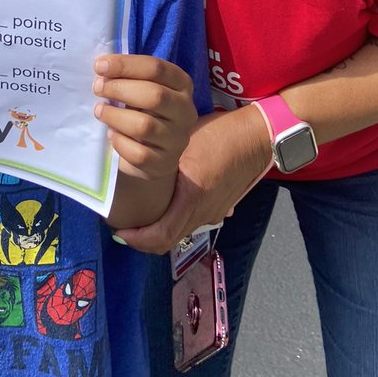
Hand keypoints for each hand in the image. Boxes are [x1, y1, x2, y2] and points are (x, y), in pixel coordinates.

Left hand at [93, 53, 196, 180]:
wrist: (154, 150)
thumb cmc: (143, 109)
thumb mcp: (141, 87)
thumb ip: (128, 76)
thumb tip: (102, 67)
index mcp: (182, 84)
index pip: (156, 68)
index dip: (126, 65)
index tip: (99, 66)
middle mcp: (186, 110)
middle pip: (155, 95)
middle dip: (119, 89)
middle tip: (97, 88)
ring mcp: (178, 139)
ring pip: (145, 126)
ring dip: (115, 116)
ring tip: (99, 111)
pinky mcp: (165, 163)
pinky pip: (139, 154)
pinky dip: (120, 143)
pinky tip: (111, 135)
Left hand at [113, 106, 272, 252]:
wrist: (258, 138)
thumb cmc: (221, 135)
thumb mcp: (185, 143)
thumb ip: (163, 159)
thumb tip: (133, 160)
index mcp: (193, 199)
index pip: (162, 236)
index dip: (137, 239)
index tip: (119, 231)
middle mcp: (205, 213)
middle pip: (169, 240)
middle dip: (143, 238)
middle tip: (123, 226)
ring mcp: (215, 212)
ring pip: (180, 232)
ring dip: (159, 229)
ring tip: (140, 215)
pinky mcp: (220, 206)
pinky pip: (192, 221)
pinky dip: (174, 220)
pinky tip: (165, 205)